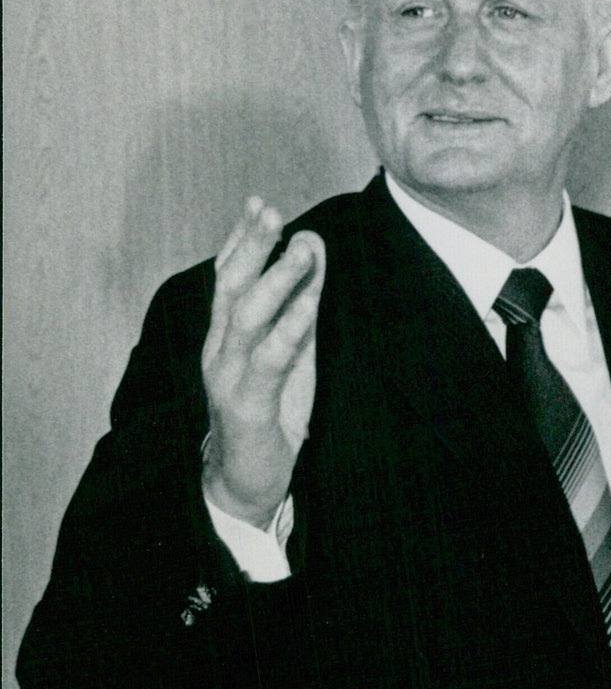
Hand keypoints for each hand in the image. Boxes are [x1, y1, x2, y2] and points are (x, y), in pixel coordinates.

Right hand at [201, 197, 325, 527]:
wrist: (245, 485)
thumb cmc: (269, 415)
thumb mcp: (289, 354)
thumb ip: (299, 305)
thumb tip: (314, 251)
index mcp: (224, 337)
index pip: (227, 278)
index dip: (241, 239)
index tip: (260, 203)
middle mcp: (218, 351)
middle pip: (230, 286)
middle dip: (251, 246)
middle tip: (273, 211)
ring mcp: (228, 378)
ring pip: (247, 316)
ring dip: (277, 278)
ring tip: (303, 247)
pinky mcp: (246, 406)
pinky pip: (268, 360)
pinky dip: (290, 327)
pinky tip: (311, 303)